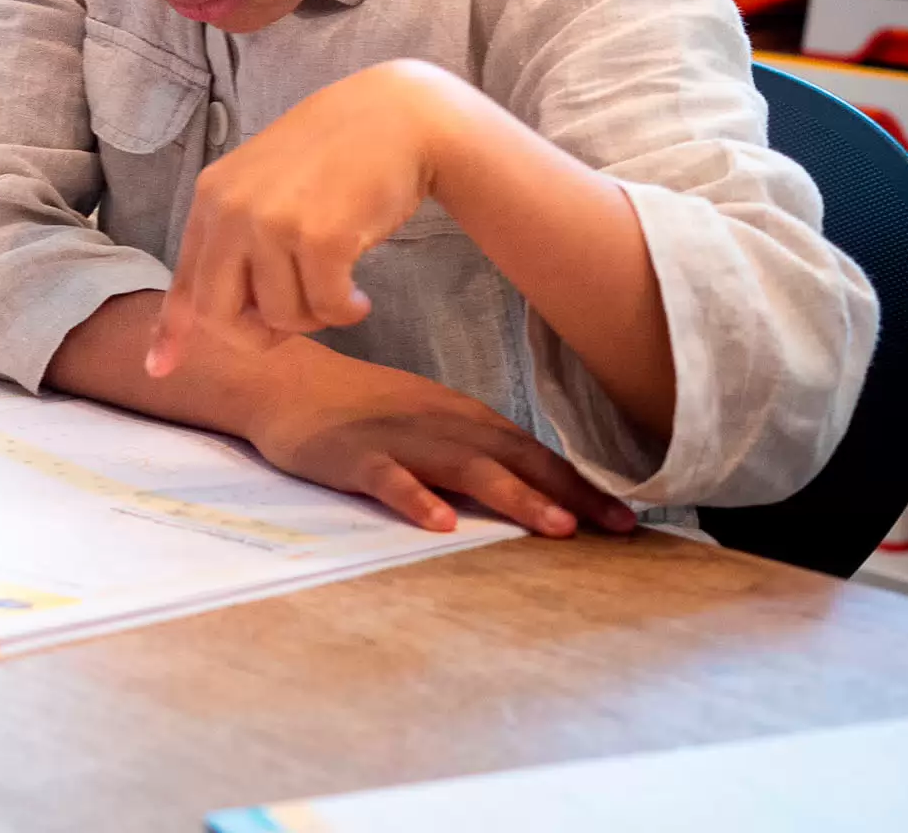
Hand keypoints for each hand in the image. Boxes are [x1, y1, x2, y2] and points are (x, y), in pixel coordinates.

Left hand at [149, 59, 481, 376]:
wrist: (393, 117)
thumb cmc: (332, 160)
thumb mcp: (265, 188)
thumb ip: (237, 239)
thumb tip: (209, 311)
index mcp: (211, 199)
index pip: (185, 280)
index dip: (172, 331)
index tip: (157, 369)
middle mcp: (230, 210)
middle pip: (220, 316)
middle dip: (257, 337)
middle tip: (295, 326)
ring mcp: (272, 222)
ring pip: (281, 318)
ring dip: (316, 317)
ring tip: (337, 285)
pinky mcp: (320, 236)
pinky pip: (327, 309)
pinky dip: (347, 311)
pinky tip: (363, 292)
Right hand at [245, 349, 636, 538]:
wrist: (279, 381)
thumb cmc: (360, 409)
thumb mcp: (426, 421)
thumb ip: (474, 449)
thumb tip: (541, 491)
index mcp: (460, 418)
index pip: (532, 451)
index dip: (581, 483)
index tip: (628, 518)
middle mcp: (438, 424)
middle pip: (512, 457)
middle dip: (568, 493)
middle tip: (616, 527)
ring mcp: (395, 438)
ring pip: (464, 466)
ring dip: (514, 495)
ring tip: (555, 526)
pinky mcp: (351, 456)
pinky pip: (387, 477)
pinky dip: (415, 498)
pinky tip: (440, 522)